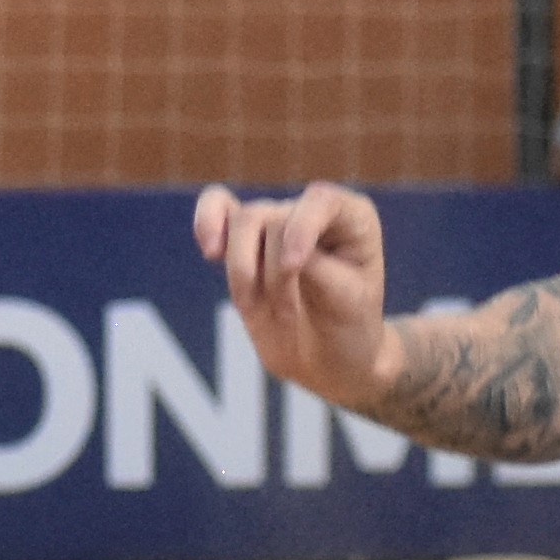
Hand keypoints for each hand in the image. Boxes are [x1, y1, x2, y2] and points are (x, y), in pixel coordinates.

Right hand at [197, 182, 397, 406]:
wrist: (330, 359)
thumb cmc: (350, 327)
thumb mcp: (350, 304)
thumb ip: (319, 272)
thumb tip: (281, 254)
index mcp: (352, 219)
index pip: (321, 201)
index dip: (301, 228)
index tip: (294, 266)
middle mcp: (312, 213)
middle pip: (274, 219)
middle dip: (274, 274)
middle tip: (290, 317)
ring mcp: (276, 225)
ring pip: (242, 222)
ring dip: (244, 273)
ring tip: (258, 308)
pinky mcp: (244, 243)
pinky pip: (217, 208)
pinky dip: (207, 222)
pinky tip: (211, 250)